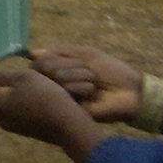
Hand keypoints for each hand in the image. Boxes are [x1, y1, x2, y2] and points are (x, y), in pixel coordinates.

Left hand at [0, 62, 103, 154]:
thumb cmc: (45, 95)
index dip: (8, 78)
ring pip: (14, 106)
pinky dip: (32, 109)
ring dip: (24, 98)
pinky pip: (25, 115)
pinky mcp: (27, 134)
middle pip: (3, 97)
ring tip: (42, 94)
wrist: (69, 123)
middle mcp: (0, 119)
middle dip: (15, 89)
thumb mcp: (23, 77)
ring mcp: (14, 128)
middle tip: (35, 85)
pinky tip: (46, 105)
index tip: (25, 78)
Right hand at [27, 44, 143, 123]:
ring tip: (94, 85)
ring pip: (56, 79)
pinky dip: (81, 88)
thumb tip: (31, 52)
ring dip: (80, 76)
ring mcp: (63, 98)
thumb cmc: (111, 70)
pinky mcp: (70, 110)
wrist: (131, 91)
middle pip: (46, 68)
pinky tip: (93, 94)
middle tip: (89, 72)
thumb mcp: (86, 54)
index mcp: (60, 71)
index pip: (39, 61)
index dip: (53, 58)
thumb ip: (60, 51)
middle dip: (71, 66)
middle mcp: (57, 85)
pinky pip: (66, 93)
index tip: (71, 60)